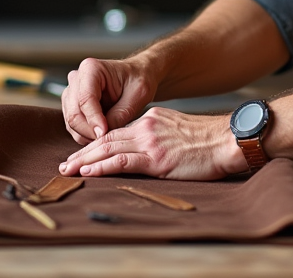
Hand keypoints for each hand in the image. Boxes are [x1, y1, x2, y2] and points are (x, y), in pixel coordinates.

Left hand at [59, 107, 247, 180]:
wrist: (227, 140)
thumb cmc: (210, 140)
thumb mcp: (181, 130)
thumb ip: (162, 135)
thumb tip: (151, 149)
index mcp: (152, 119)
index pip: (117, 131)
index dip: (98, 143)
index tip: (83, 153)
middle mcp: (147, 127)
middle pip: (107, 138)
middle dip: (84, 151)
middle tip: (65, 163)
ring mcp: (150, 142)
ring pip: (108, 149)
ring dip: (85, 160)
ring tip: (68, 169)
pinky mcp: (156, 158)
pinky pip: (122, 161)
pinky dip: (102, 166)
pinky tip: (88, 171)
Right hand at [61, 57, 156, 144]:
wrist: (138, 76)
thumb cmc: (139, 80)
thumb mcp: (137, 95)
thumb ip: (119, 115)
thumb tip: (101, 134)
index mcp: (91, 69)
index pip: (85, 99)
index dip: (94, 120)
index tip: (104, 134)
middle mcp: (76, 79)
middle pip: (74, 113)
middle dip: (90, 131)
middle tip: (107, 140)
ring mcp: (71, 92)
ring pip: (71, 122)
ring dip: (88, 135)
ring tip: (108, 137)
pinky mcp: (71, 105)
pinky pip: (73, 126)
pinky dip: (86, 135)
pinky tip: (102, 134)